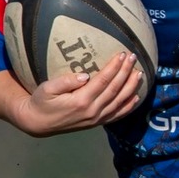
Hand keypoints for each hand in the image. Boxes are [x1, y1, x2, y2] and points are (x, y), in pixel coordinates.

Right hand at [0, 55, 144, 135]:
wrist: (38, 123)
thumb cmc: (42, 102)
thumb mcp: (47, 88)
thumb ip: (65, 81)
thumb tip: (86, 75)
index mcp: (81, 101)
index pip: (103, 81)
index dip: (114, 67)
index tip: (122, 54)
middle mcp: (92, 111)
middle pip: (115, 89)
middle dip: (126, 72)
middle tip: (134, 57)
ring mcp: (96, 119)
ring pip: (119, 101)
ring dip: (131, 87)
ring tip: (139, 72)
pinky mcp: (97, 123)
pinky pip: (117, 115)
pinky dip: (128, 106)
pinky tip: (135, 96)